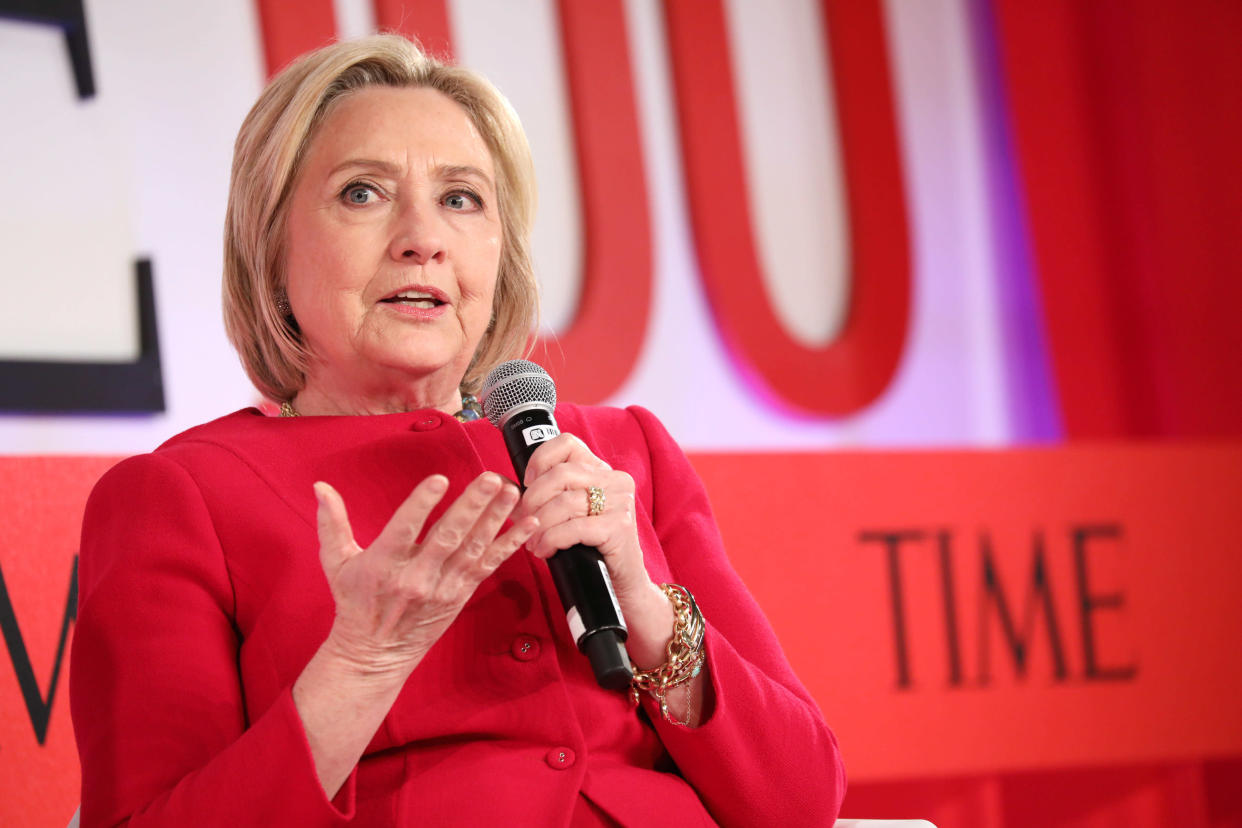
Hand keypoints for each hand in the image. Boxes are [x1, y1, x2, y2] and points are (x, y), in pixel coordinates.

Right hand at [314, 472, 538, 678]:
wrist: (374, 653)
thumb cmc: (355, 602)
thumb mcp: (336, 562)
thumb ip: (332, 522)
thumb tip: (320, 486)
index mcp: (384, 563)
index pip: (405, 528)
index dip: (422, 504)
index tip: (439, 480)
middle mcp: (416, 576)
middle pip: (448, 536)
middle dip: (472, 506)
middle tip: (490, 479)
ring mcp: (442, 587)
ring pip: (473, 548)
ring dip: (496, 518)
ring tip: (511, 492)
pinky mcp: (460, 594)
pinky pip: (489, 566)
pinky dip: (510, 544)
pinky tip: (528, 524)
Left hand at [515, 435, 673, 668]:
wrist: (622, 584)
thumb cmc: (590, 548)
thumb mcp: (571, 513)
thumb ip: (549, 495)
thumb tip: (510, 490)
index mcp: (602, 470)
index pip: (567, 444)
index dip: (540, 459)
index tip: (527, 483)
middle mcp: (615, 480)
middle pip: (561, 474)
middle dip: (533, 500)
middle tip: (524, 522)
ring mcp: (620, 502)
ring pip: (564, 502)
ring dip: (541, 526)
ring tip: (534, 543)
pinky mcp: (619, 526)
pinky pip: (574, 527)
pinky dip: (553, 540)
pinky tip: (546, 551)